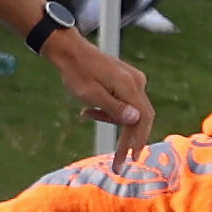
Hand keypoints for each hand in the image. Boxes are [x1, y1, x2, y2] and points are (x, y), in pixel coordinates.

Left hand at [45, 32, 152, 162]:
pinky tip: (89, 109)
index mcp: (130, 85)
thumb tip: (136, 120)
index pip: (143, 118)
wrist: (69, 50)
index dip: (138, 140)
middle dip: (128, 139)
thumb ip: (114, 108)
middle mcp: (136, 81)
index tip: (131, 159)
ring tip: (86, 113)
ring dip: (111, 120)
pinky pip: (124, 102)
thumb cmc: (76, 73)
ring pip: (130, 110)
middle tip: (118, 160)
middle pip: (140, 117)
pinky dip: (109, 110)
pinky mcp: (125, 79)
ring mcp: (132, 79)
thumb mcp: (91, 95)